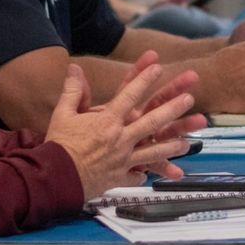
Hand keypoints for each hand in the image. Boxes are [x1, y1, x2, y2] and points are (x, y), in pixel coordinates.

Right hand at [46, 54, 205, 198]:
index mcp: (106, 121)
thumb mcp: (63, 114)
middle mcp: (120, 139)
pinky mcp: (120, 177)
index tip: (158, 66)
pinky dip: (147, 173)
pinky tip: (156, 174)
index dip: (144, 79)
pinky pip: (138, 175)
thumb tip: (74, 67)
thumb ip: (73, 90)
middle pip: (152, 121)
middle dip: (173, 108)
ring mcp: (123, 159)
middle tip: (189, 98)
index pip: (129, 95)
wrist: (54, 178)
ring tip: (189, 142)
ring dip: (173, 145)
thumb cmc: (58, 145)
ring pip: (154, 151)